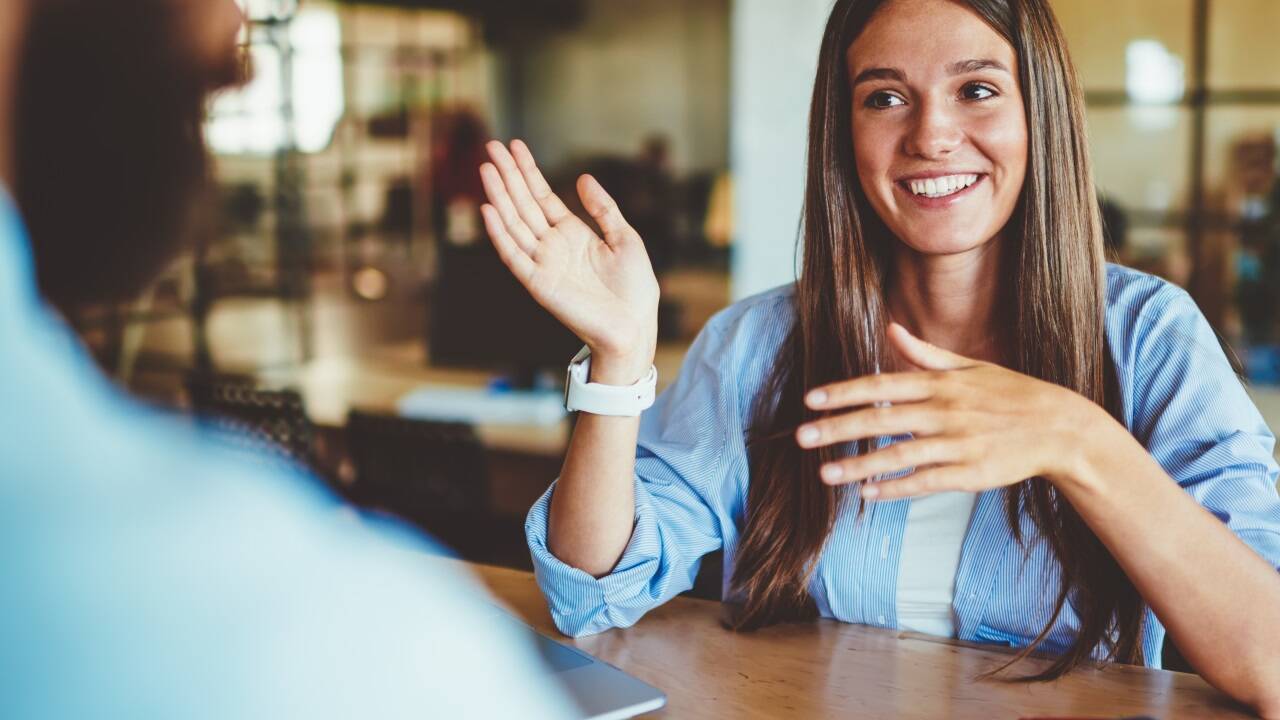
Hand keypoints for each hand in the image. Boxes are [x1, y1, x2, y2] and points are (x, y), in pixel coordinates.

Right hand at [478, 140, 658, 380]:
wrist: (635, 325)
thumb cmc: (634, 287)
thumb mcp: (625, 238)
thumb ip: (603, 209)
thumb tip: (582, 178)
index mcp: (573, 233)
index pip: (542, 196)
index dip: (528, 171)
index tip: (514, 146)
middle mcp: (553, 245)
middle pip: (523, 204)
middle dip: (508, 175)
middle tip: (491, 146)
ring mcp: (543, 263)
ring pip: (514, 223)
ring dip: (499, 196)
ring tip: (486, 169)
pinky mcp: (538, 283)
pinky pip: (514, 255)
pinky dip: (500, 233)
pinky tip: (489, 209)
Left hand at [795, 323, 1104, 500]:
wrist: (1060, 428)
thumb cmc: (1011, 394)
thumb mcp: (969, 367)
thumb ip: (925, 354)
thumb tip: (891, 329)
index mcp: (941, 383)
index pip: (882, 385)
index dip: (844, 392)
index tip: (810, 399)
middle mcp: (945, 411)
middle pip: (881, 419)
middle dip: (838, 428)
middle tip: (801, 437)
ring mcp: (958, 443)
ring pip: (899, 455)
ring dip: (859, 465)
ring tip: (824, 474)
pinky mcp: (971, 473)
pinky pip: (926, 481)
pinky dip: (897, 487)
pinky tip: (868, 494)